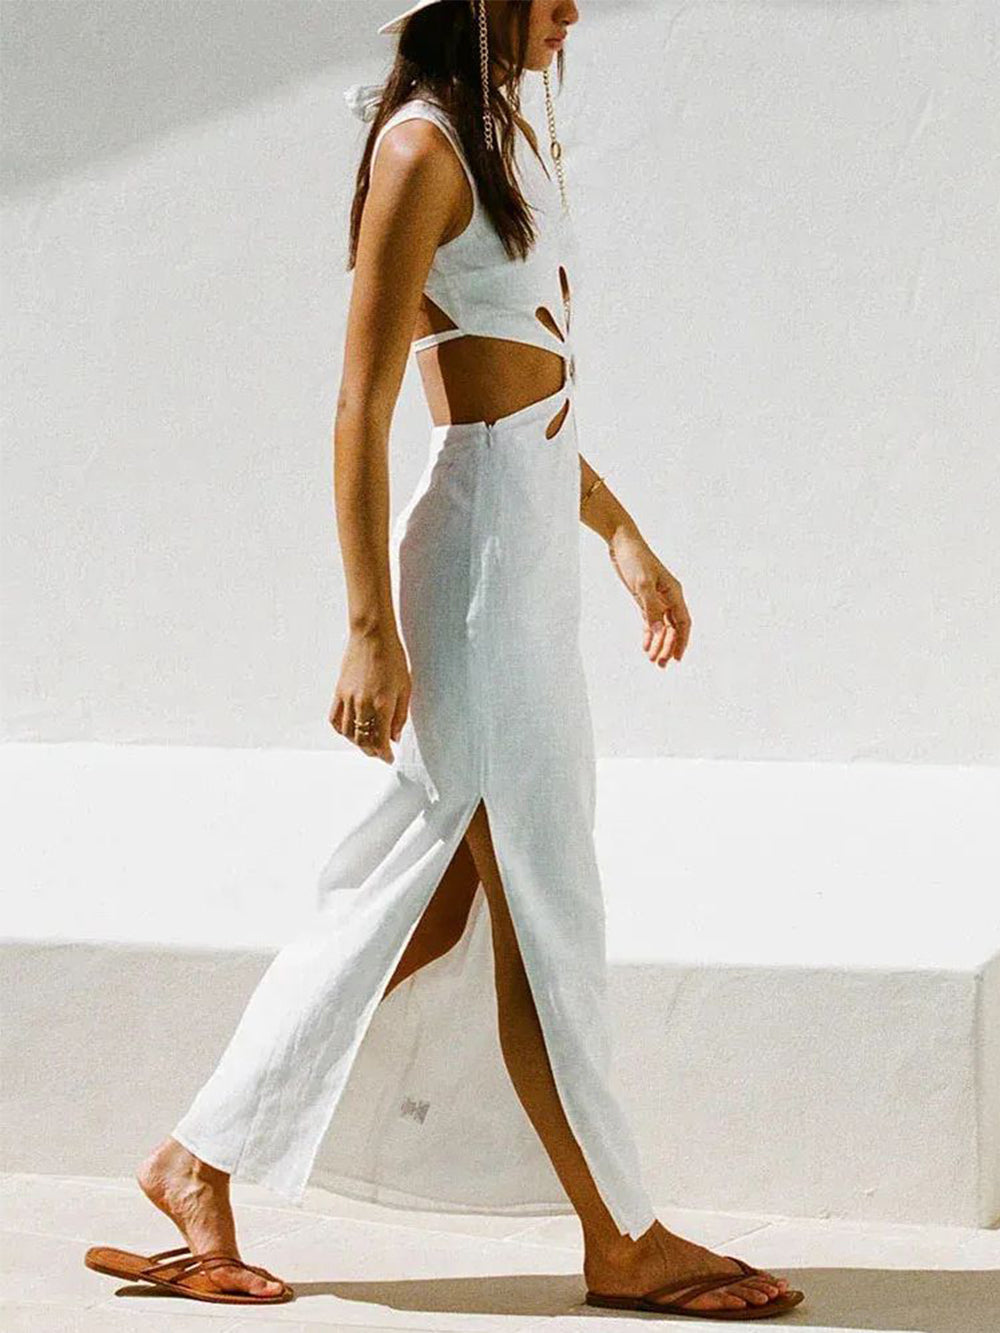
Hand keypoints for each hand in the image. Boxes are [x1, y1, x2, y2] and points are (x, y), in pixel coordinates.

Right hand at [329, 626, 410, 761]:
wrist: (372, 635)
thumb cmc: (392, 657)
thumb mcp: (405, 687)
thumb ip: (400, 715)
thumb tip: (394, 736)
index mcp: (382, 704)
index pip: (381, 740)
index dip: (385, 753)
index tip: (389, 758)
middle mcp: (363, 704)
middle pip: (363, 740)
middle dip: (372, 751)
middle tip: (380, 753)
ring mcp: (348, 698)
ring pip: (348, 732)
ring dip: (358, 743)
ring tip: (367, 744)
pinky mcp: (339, 692)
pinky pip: (335, 718)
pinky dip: (342, 730)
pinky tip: (350, 731)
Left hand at [608, 524, 690, 666]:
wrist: (621, 543)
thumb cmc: (634, 559)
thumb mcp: (642, 584)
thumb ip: (651, 609)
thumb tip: (659, 633)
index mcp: (674, 593)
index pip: (682, 622)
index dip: (682, 641)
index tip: (677, 658)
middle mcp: (668, 597)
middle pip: (673, 628)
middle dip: (668, 646)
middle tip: (660, 664)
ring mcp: (657, 598)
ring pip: (662, 626)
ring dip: (658, 643)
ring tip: (652, 660)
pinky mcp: (644, 598)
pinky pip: (650, 621)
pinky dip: (649, 633)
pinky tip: (645, 646)